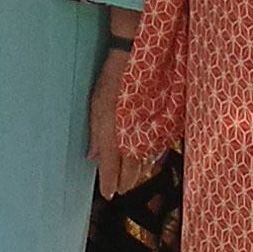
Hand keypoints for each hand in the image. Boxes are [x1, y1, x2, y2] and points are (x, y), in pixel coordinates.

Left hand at [87, 39, 155, 198]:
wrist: (138, 56)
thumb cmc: (113, 78)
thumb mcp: (97, 103)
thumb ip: (95, 133)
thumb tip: (92, 156)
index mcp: (114, 130)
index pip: (110, 164)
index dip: (109, 181)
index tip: (109, 194)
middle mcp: (133, 133)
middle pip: (130, 166)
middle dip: (126, 180)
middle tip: (122, 191)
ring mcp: (148, 127)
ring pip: (144, 157)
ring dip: (138, 169)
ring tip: (132, 179)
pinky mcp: (161, 120)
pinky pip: (154, 144)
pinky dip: (149, 153)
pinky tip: (147, 157)